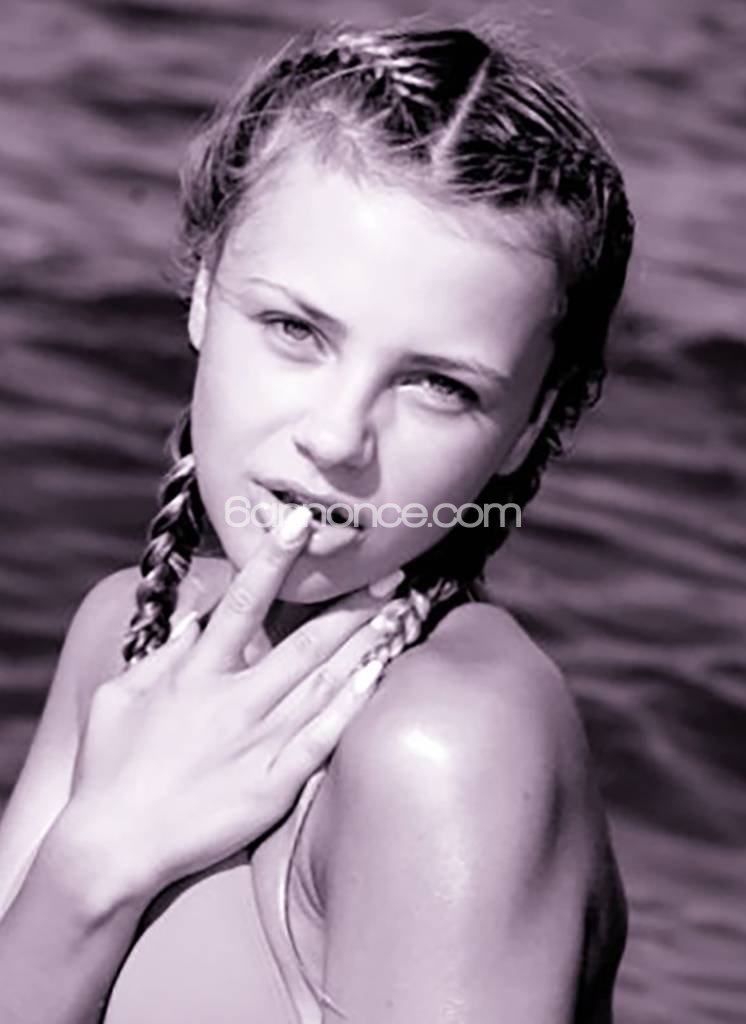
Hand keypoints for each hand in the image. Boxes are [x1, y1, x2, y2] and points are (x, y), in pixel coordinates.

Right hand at [67, 507, 400, 900]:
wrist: (110, 848)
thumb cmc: (109, 768)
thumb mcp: (119, 695)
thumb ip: (163, 654)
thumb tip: (197, 617)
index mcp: (196, 675)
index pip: (244, 603)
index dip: (274, 559)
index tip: (304, 522)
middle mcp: (233, 701)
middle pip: (304, 642)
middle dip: (350, 605)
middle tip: (390, 574)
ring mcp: (257, 743)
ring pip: (322, 683)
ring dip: (363, 646)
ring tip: (400, 614)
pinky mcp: (271, 786)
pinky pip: (321, 740)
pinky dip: (350, 707)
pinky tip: (378, 678)